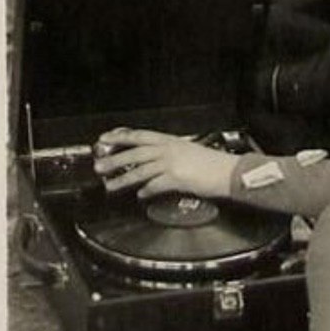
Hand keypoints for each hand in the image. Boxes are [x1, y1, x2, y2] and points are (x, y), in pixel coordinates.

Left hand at [93, 128, 237, 199]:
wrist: (229, 171)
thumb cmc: (214, 163)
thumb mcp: (189, 152)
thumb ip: (170, 156)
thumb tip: (155, 163)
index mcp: (171, 141)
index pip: (139, 135)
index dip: (120, 137)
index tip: (106, 139)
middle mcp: (169, 150)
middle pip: (134, 153)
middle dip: (114, 159)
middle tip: (100, 166)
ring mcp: (172, 163)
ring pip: (140, 170)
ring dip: (123, 179)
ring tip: (111, 186)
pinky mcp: (176, 178)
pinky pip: (155, 185)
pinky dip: (146, 191)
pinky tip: (141, 195)